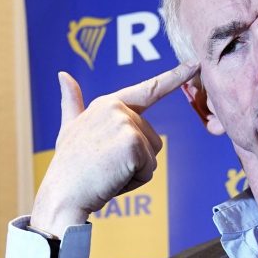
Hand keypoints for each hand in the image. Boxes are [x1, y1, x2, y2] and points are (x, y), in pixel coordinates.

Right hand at [30, 61, 198, 236]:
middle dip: (134, 159)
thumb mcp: (69, 127)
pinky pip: (149, 168)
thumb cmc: (68, 165)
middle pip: (152, 138)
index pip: (147, 90)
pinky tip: (112, 179)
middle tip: (105, 166)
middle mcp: (118, 108)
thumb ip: (72, 102)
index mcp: (108, 103)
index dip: (174, 76)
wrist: (62, 193)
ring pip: (152, 154)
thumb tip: (63, 75)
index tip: (194, 64)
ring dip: (135, 170)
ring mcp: (125, 123)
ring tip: (108, 172)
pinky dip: (134, 180)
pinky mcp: (132, 143)